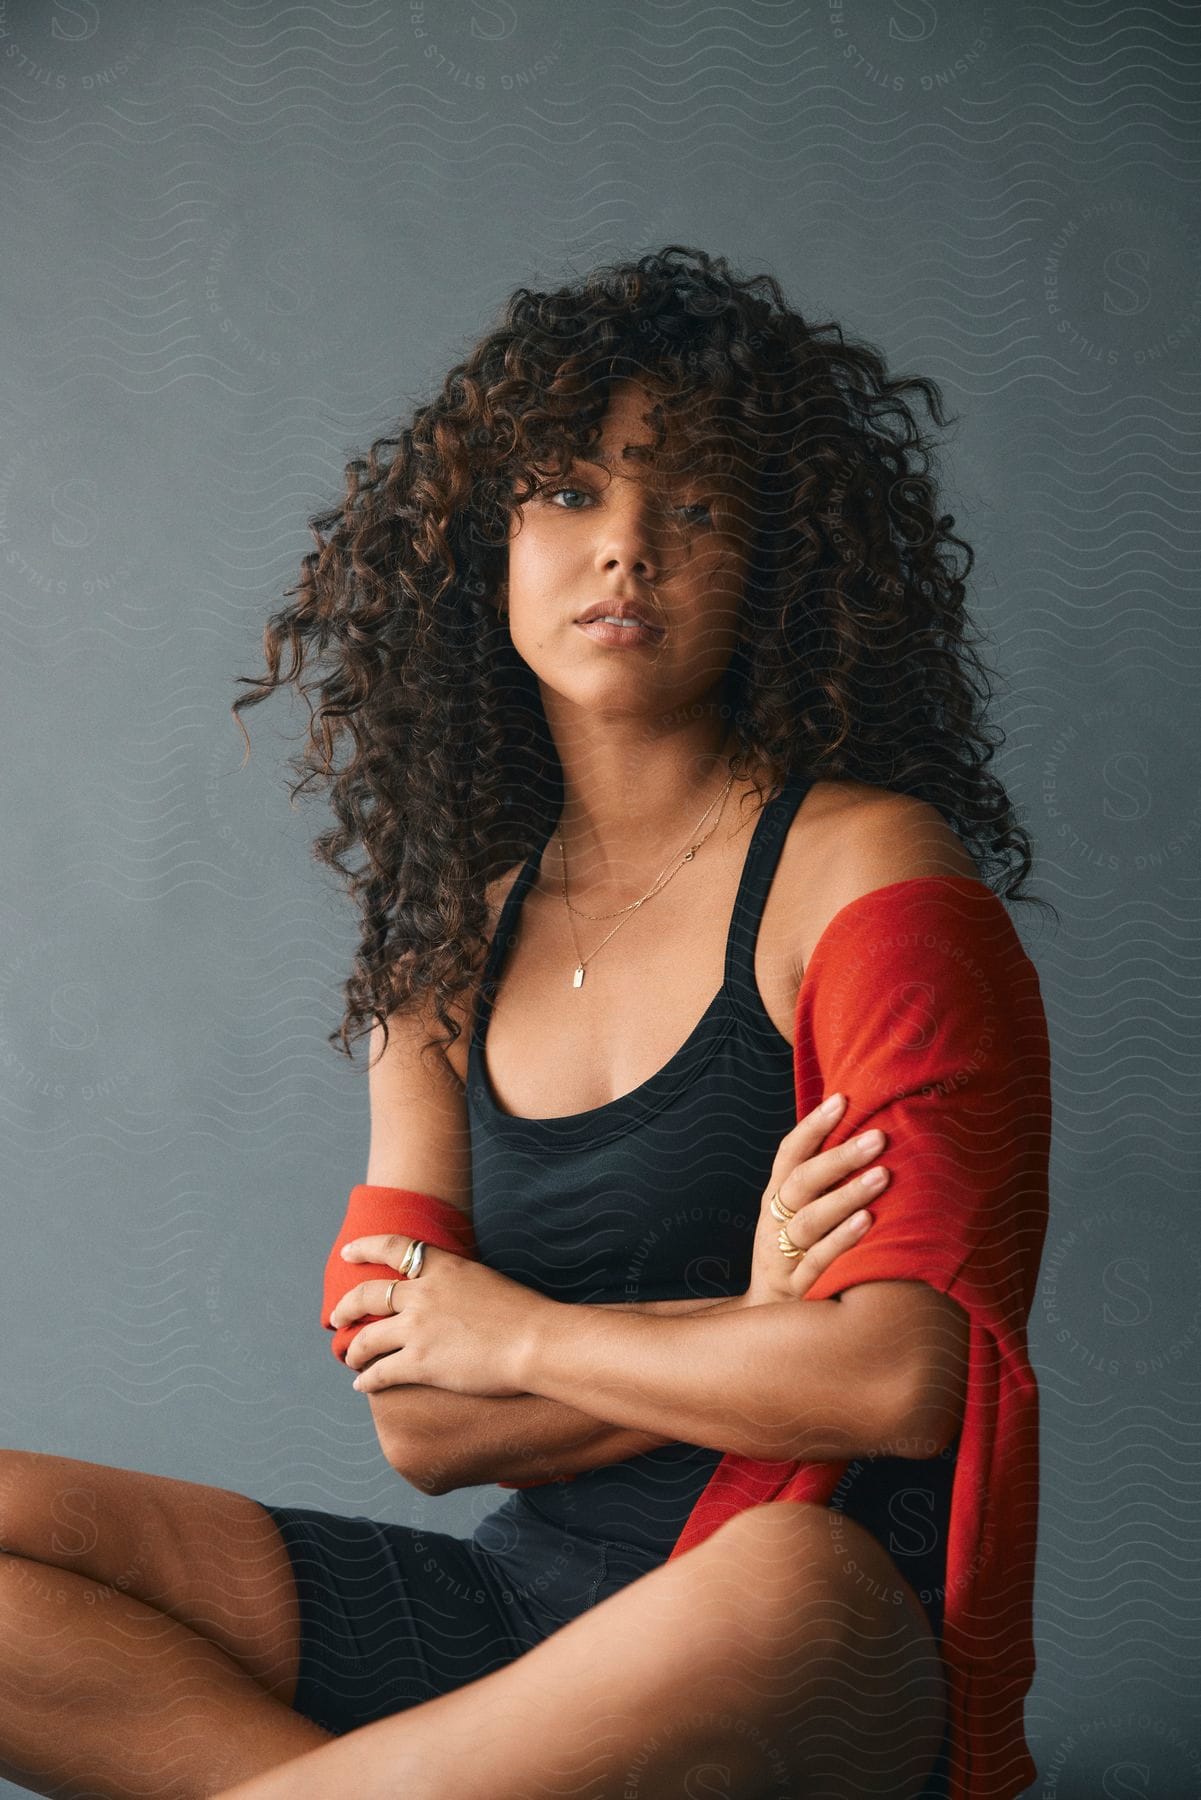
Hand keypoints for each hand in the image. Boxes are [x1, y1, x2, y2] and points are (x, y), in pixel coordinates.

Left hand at [331, 1236, 559, 1398]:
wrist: (536, 1342)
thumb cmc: (524, 1313)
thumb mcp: (485, 1281)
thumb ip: (458, 1283)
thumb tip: (448, 1292)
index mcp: (441, 1267)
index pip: (393, 1247)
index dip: (364, 1248)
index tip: (347, 1253)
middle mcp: (422, 1294)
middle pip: (367, 1295)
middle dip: (345, 1307)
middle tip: (336, 1318)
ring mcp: (417, 1329)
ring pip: (367, 1339)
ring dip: (353, 1350)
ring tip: (349, 1358)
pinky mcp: (420, 1363)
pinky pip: (380, 1372)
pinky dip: (367, 1380)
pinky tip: (363, 1385)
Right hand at [745, 1093, 886, 1306]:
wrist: (767, 1317)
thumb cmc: (794, 1254)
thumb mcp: (795, 1215)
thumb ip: (819, 1182)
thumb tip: (860, 1131)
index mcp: (776, 1198)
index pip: (789, 1154)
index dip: (813, 1127)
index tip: (843, 1099)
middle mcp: (774, 1221)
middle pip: (801, 1182)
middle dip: (840, 1157)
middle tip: (878, 1138)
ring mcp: (782, 1255)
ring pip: (810, 1220)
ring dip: (846, 1195)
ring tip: (882, 1176)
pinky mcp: (798, 1287)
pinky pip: (819, 1260)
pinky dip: (842, 1240)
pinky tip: (868, 1222)